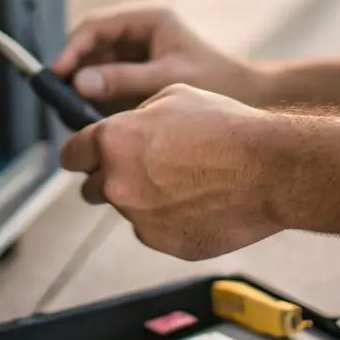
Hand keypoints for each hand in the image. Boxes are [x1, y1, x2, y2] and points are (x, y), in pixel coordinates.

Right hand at [52, 3, 261, 110]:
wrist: (248, 96)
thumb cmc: (215, 81)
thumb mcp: (166, 79)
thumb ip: (123, 80)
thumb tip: (79, 82)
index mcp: (149, 18)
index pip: (97, 25)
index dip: (73, 47)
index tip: (57, 72)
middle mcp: (140, 30)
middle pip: (92, 43)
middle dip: (75, 67)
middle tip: (60, 95)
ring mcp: (138, 50)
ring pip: (96, 62)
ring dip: (84, 83)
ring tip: (73, 108)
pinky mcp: (139, 71)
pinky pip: (108, 79)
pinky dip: (97, 95)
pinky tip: (91, 114)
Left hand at [60, 85, 282, 259]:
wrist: (269, 169)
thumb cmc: (227, 128)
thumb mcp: (174, 96)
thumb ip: (137, 116)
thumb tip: (127, 128)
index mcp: (114, 141)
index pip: (71, 154)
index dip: (80, 153)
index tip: (84, 157)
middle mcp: (118, 182)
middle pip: (92, 187)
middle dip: (111, 177)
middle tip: (147, 167)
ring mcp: (139, 218)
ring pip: (128, 208)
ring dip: (144, 197)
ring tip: (187, 180)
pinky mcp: (162, 243)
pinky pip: (154, 229)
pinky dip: (168, 219)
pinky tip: (199, 201)